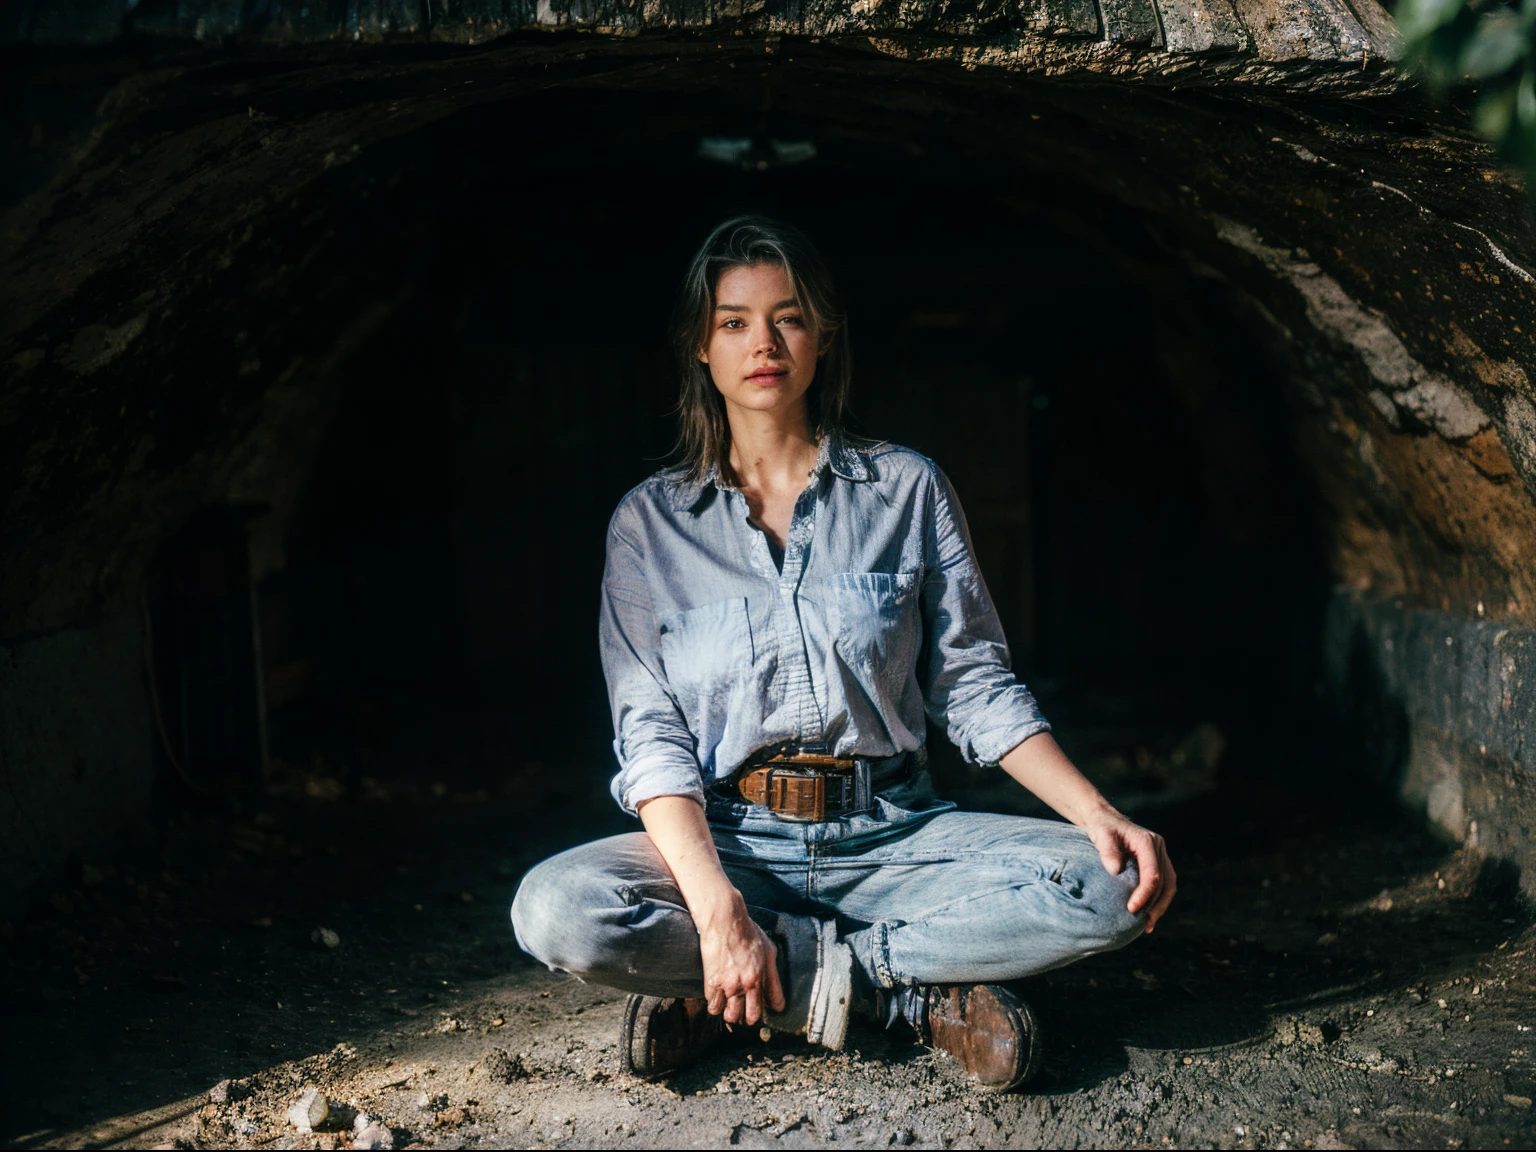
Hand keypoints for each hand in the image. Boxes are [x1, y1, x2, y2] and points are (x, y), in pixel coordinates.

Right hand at [695, 897, 786, 1024]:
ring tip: (728, 1006)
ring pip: (729, 1016)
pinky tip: (715, 996)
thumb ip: (772, 974)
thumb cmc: (747, 932)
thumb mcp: (769, 950)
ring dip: (729, 1013)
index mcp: (762, 976)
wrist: (725, 920)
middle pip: (750, 1016)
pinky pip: (713, 1005)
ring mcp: (729, 985)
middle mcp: (747, 984)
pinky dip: (714, 1004)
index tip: (765, 1009)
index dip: (769, 1009)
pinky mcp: (712, 983)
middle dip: (748, 1017)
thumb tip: (775, 992)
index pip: (771, 1004)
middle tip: (744, 1012)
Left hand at [1087, 815, 1176, 932]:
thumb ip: (1107, 851)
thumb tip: (1116, 871)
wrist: (1104, 820)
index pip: (1152, 874)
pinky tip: (1149, 914)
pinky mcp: (1156, 861)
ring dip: (1161, 906)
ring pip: (1169, 885)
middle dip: (1156, 905)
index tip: (1131, 908)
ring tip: (1148, 925)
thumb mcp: (1101, 835)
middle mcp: (1158, 847)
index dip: (1145, 893)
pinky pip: (1163, 883)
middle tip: (1143, 923)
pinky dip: (1158, 900)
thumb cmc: (1102, 828)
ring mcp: (1160, 854)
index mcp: (1147, 841)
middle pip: (1166, 882)